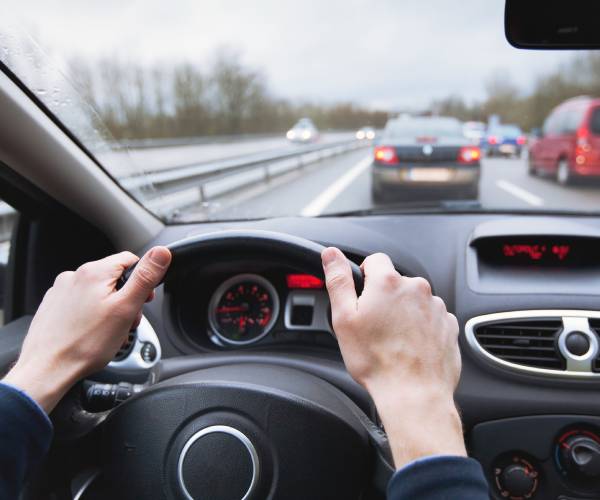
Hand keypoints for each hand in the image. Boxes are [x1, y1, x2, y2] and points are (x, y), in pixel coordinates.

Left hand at [3, 246, 171, 412]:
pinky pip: (82, 304)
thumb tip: (161, 253)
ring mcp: (61, 291)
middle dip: (126, 299)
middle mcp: (74, 276)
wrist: (47, 369)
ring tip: (109, 332)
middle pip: (114, 278)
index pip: (130, 260)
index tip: (144, 300)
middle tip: (127, 322)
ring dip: (110, 309)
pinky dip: (92, 316)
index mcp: (94, 272)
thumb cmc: (85, 344)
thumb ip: (145, 277)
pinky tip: (92, 333)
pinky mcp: (54, 306)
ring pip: (98, 292)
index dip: (143, 280)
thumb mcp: (126, 308)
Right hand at [321, 247, 465, 467]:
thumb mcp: (344, 318)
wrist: (414, 394)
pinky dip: (421, 328)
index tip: (362, 298)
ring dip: (404, 314)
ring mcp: (436, 307)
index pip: (375, 260)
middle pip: (395, 283)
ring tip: (393, 341)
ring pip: (414, 301)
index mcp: (388, 282)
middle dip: (384, 299)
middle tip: (374, 327)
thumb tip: (331, 254)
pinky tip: (410, 348)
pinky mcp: (448, 326)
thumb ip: (338, 280)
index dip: (365, 277)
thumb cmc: (376, 361)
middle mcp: (417, 288)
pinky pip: (431, 318)